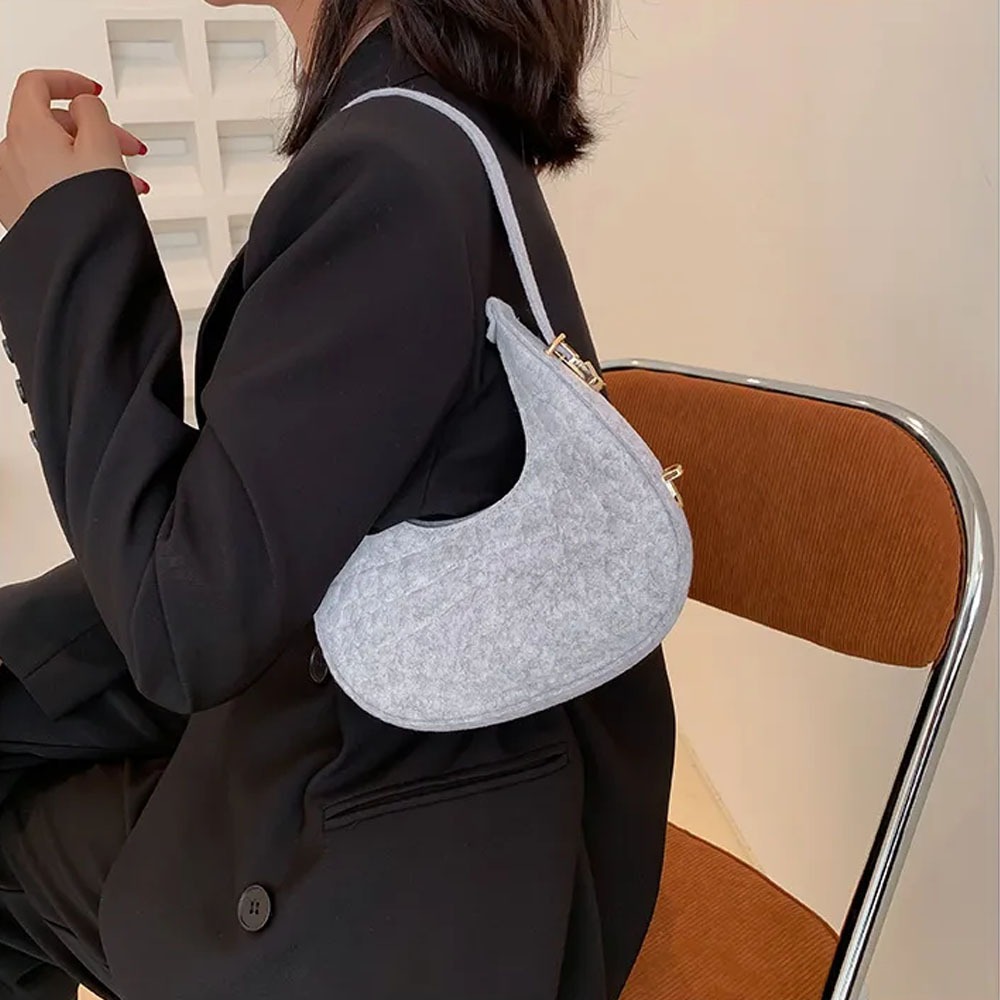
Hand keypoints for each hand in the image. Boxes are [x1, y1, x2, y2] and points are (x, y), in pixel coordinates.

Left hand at [0, 70, 148, 230]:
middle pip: (54, 124)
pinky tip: (101, 197)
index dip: (69, 81)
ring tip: (125, 184)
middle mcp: (11, 151)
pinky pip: (47, 180)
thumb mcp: (103, 146)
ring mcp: (12, 181)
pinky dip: (74, 180)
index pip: (38, 84)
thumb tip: (85, 106)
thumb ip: (93, 112)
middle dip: (95, 132)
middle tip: (127, 147)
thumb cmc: (86, 211)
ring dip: (91, 161)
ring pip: (54, 155)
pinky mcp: (19, 207)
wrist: (75, 260)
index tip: (91, 90)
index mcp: (28, 129)